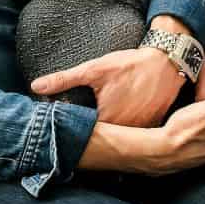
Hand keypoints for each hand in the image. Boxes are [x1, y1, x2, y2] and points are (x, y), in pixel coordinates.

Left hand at [31, 46, 182, 126]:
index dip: (73, 135)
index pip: (83, 136)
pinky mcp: (153, 128)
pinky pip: (137, 137)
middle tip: (78, 141)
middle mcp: (125, 131)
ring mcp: (141, 131)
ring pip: (120, 141)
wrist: (167, 61)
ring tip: (99, 137)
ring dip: (111, 140)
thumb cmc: (130, 65)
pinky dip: (129, 136)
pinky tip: (122, 130)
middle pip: (103, 142)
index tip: (65, 136)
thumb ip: (64, 79)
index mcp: (106, 120)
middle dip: (91, 141)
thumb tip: (36, 86)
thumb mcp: (94, 69)